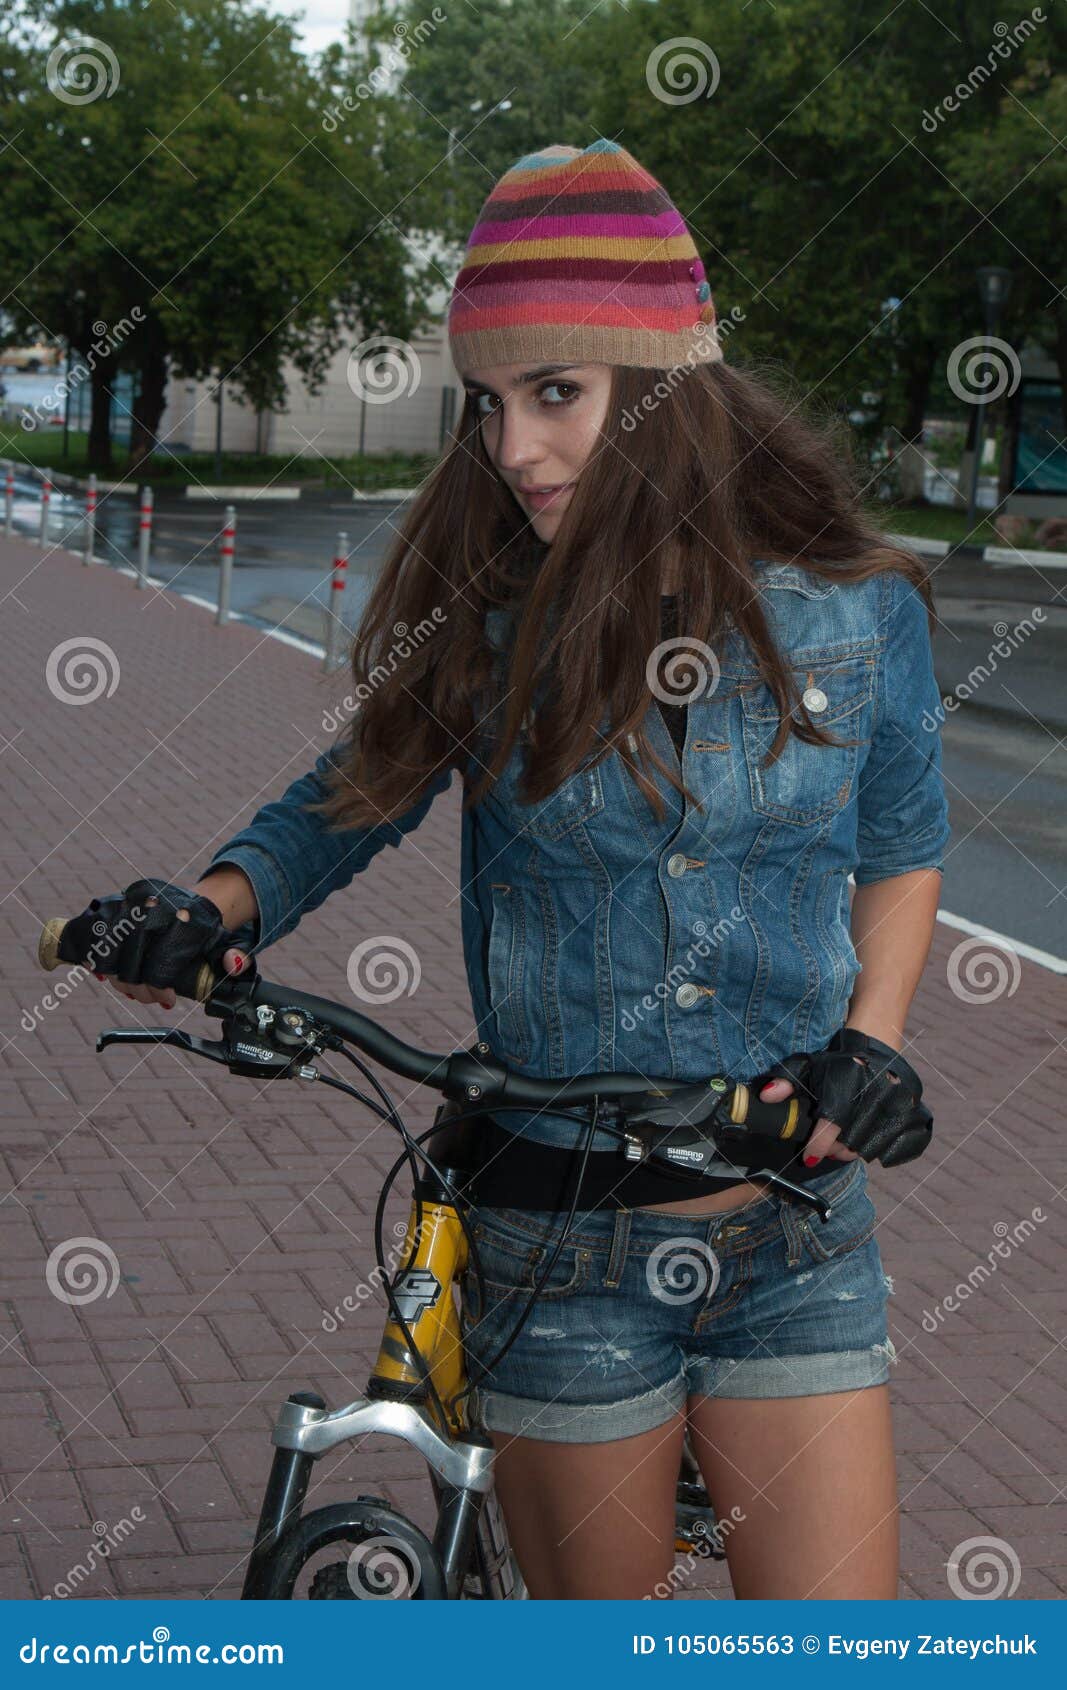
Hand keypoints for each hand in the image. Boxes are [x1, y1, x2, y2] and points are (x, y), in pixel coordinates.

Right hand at [75, 878, 252, 1008]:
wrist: (190, 903)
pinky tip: (108, 974)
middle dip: (139, 990)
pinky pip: (94, 939)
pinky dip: (97, 960)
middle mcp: (153, 907)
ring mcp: (129, 903)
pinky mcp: (113, 903)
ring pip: (109, 954)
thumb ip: (236, 958)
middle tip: (149, 999)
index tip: (168, 1001)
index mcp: (183, 918)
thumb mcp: (227, 944)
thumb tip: (233, 963)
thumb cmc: (206, 932)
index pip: (160, 965)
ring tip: (133, 989)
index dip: (159, 991)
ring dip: (118, 979)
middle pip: (131, 963)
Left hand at [759, 1029, 932, 1168]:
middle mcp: (878, 1094)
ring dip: (856, 1150)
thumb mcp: (807, 1065)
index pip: (830, 1126)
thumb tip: (766, 1097)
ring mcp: (902, 1105)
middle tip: (827, 1144)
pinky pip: (902, 1148)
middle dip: (834, 1150)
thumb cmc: (837, 1061)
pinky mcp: (918, 1113)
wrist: (877, 1044)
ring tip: (847, 1139)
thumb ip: (785, 1081)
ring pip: (874, 1149)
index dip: (817, 1146)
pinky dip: (886, 1150)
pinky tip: (872, 1139)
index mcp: (848, 1080)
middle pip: (851, 1144)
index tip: (810, 1156)